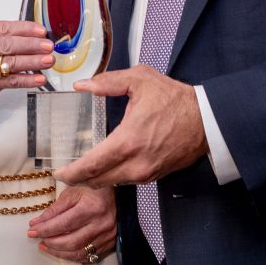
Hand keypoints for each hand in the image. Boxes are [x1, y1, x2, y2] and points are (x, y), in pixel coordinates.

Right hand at [0, 20, 54, 122]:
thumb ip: (6, 41)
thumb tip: (36, 38)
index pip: (5, 28)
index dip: (26, 29)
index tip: (41, 31)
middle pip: (9, 44)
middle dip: (32, 44)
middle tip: (48, 46)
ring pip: (12, 62)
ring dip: (34, 61)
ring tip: (48, 60)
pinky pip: (12, 80)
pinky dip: (28, 79)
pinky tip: (39, 78)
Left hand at [28, 184, 115, 263]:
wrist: (119, 195)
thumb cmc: (94, 190)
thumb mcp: (73, 192)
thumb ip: (55, 209)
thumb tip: (38, 222)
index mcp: (91, 208)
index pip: (63, 224)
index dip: (45, 229)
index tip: (32, 230)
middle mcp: (100, 224)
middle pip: (71, 242)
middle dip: (51, 242)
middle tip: (38, 238)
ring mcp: (107, 236)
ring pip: (79, 252)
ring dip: (59, 252)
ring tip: (46, 246)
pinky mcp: (109, 243)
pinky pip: (88, 256)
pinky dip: (72, 256)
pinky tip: (62, 251)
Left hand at [54, 66, 207, 187]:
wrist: (207, 120)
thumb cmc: (175, 99)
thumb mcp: (140, 80)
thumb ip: (107, 82)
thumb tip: (82, 85)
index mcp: (128, 142)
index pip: (91, 166)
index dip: (71, 173)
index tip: (57, 172)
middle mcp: (136, 164)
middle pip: (98, 181)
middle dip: (79, 180)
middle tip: (65, 173)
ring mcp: (147, 173)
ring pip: (112, 184)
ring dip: (95, 180)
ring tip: (81, 171)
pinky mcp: (155, 176)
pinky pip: (127, 181)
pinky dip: (112, 178)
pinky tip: (105, 168)